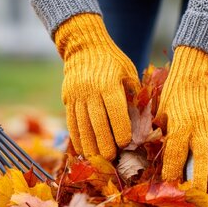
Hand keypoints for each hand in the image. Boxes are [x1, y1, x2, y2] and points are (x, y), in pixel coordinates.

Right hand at [55, 13, 139, 159]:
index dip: (120, 129)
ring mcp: (76, 95)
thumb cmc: (112, 61)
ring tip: (96, 160)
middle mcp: (90, 91)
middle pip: (97, 122)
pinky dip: (76, 137)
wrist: (84, 47)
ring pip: (82, 125)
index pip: (115, 111)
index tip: (126, 143)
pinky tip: (82, 149)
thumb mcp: (128, 71)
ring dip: (89, 145)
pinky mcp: (67, 99)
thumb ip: (133, 93)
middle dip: (104, 143)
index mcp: (108, 83)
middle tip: (111, 159)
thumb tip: (140, 120)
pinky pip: (71, 122)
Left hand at [155, 46, 207, 202]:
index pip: (177, 153)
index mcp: (181, 123)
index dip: (174, 172)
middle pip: (203, 161)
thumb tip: (162, 161)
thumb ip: (163, 135)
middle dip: (201, 184)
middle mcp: (201, 127)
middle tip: (198, 200)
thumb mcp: (162, 112)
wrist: (198, 74)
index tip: (171, 187)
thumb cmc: (174, 95)